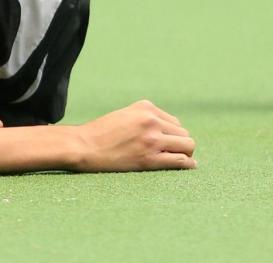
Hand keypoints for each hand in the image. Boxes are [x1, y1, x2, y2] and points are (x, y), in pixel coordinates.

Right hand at [73, 99, 195, 171]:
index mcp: (145, 107)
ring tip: (176, 159)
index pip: (173, 122)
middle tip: (170, 154)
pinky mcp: (150, 158)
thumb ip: (145, 118)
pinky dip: (188, 164)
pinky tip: (188, 166)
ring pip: (187, 145)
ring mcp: (151, 139)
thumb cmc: (101, 133)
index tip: (163, 144)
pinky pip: (181, 160)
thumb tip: (170, 131)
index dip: (170, 134)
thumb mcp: (124, 115)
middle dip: (179, 143)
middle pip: (183, 133)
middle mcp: (150, 120)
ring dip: (185, 153)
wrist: (84, 146)